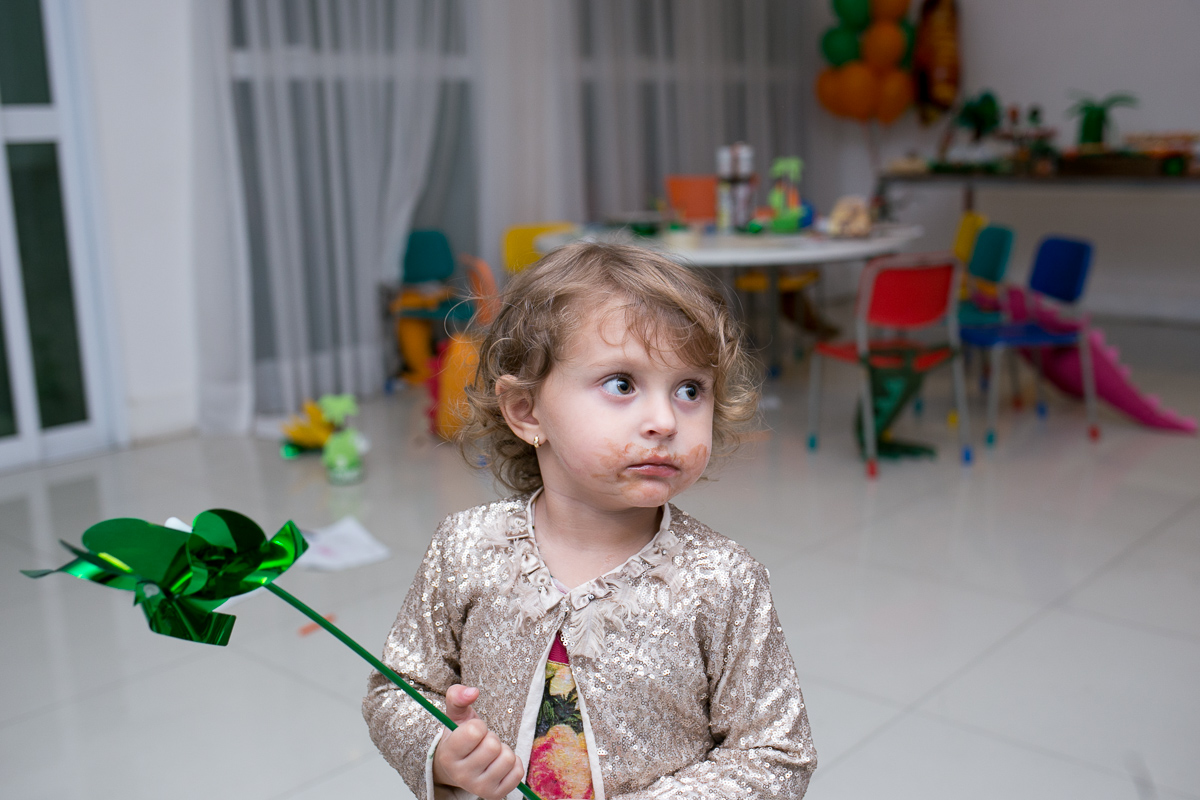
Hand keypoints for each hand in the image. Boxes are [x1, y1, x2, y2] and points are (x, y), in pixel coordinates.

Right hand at [433, 685, 524, 799]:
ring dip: (503, 750)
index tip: (473, 732)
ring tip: (490, 754)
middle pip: (493, 746)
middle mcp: (461, 775)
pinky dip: (513, 763)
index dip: (479, 727)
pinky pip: (518, 772)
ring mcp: (479, 788)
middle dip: (492, 738)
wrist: (460, 767)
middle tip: (482, 743)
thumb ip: (458, 696)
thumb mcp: (456, 715)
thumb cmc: (460, 737)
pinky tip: (499, 764)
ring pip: (507, 759)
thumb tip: (473, 691)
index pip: (475, 732)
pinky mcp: (495, 794)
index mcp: (448, 754)